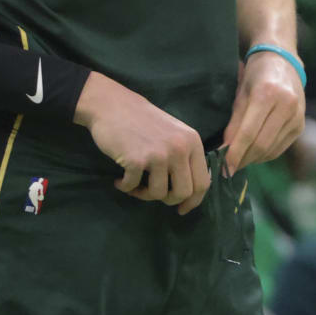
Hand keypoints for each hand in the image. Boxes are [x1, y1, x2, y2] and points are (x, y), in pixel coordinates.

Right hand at [76, 71, 211, 212]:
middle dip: (168, 200)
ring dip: (143, 194)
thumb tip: (192, 193)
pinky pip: (133, 187)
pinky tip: (119, 180)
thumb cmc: (143, 121)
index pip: (203, 183)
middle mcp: (180, 148)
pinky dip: (125, 187)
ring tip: (134, 184)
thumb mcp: (175, 134)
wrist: (113, 105)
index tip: (182, 209)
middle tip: (152, 193)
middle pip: (183, 193)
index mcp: (193, 142)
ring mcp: (159, 154)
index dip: (193, 201)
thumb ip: (186, 157)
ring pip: (159, 194)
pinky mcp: (136, 159)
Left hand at [223, 49, 305, 176]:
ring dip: (253, 159)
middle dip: (243, 159)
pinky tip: (253, 154)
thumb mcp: (240, 94)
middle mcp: (287, 105)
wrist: (283, 62)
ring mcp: (297, 116)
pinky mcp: (300, 125)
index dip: (235, 153)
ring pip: (271, 149)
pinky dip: (264, 155)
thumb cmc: (256, 75)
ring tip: (238, 161)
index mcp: (268, 94)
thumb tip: (226, 150)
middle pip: (262, 144)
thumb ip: (234, 122)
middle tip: (228, 169)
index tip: (223, 167)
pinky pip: (280, 148)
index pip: (249, 133)